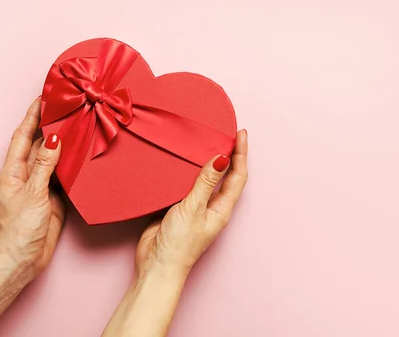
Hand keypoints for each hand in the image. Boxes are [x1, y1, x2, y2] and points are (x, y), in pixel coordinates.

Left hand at [0, 97, 64, 278]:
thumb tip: (54, 139)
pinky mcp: (54, 197)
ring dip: (65, 142)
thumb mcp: (33, 194)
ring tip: (78, 124)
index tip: (44, 97)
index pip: (24, 135)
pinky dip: (73, 163)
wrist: (23, 259)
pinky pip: (65, 175)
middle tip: (67, 106)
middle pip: (40, 143)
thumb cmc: (19, 229)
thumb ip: (45, 166)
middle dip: (51, 124)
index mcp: (14, 171)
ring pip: (54, 158)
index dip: (33, 115)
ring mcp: (41, 186)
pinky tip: (83, 154)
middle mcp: (26, 174)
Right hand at [135, 129, 247, 278]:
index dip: (242, 154)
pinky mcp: (177, 208)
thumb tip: (222, 158)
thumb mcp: (193, 208)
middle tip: (224, 133)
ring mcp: (194, 207)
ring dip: (206, 161)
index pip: (237, 176)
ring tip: (205, 141)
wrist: (156, 265)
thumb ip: (205, 182)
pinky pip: (185, 185)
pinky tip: (180, 161)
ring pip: (204, 179)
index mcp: (222, 208)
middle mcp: (211, 206)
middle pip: (225, 176)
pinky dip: (185, 172)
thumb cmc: (179, 244)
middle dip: (228, 154)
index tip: (241, 134)